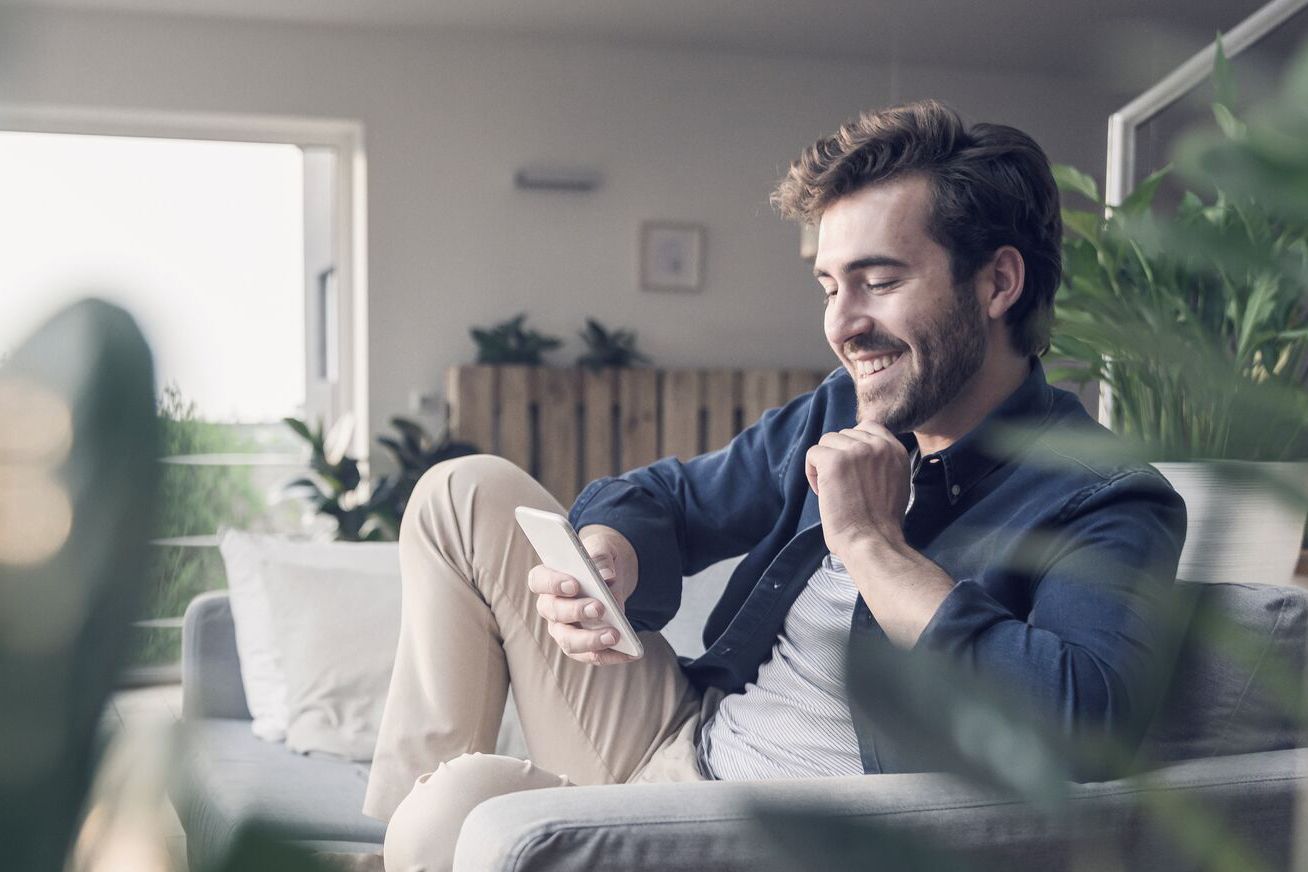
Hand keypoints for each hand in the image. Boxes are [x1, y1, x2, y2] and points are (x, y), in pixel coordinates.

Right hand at [526, 524, 639, 665]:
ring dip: (590, 640)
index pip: (539, 581)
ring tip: (615, 635)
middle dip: (576, 611)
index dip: (553, 583)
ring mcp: (562, 629)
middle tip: (599, 608)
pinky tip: (629, 653)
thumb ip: (602, 557)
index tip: (574, 584)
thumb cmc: (600, 561)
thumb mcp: (604, 549)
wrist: (612, 577)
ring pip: (568, 641)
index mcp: (548, 578)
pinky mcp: (580, 646)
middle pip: (554, 612)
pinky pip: (591, 655)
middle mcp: (550, 606)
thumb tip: (607, 576)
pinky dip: (610, 655)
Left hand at [804, 421, 910, 557]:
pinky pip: (813, 454)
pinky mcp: (834, 461)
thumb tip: (861, 448)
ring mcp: (856, 451)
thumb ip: (883, 461)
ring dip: (824, 464)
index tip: (851, 469)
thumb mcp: (896, 482)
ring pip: (827, 442)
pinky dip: (812, 473)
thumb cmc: (880, 522)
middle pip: (844, 435)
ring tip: (833, 490)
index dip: (853, 445)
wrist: (873, 541)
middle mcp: (878, 445)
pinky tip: (822, 492)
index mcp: (895, 450)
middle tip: (843, 486)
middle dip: (838, 457)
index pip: (868, 426)